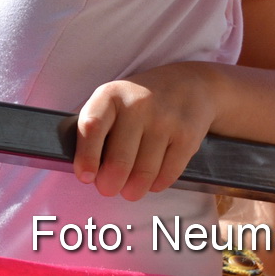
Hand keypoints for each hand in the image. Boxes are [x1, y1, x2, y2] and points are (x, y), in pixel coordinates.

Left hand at [75, 63, 214, 199]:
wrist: (188, 84)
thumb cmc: (139, 100)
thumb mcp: (113, 101)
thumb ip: (98, 128)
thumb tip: (87, 170)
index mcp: (111, 95)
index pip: (92, 126)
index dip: (87, 156)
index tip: (85, 176)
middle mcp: (137, 105)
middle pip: (119, 159)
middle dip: (110, 183)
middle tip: (107, 188)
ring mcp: (165, 120)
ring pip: (144, 172)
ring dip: (133, 189)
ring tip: (129, 191)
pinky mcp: (187, 137)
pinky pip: (168, 173)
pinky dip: (156, 184)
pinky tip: (151, 182)